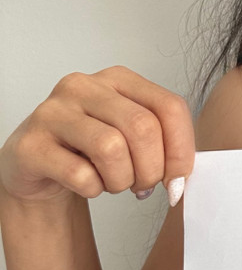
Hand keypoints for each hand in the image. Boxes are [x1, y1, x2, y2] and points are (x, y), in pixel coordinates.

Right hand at [0, 66, 193, 206]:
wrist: (36, 165)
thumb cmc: (90, 150)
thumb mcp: (131, 136)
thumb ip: (163, 144)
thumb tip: (180, 178)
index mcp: (118, 79)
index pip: (169, 107)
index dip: (181, 148)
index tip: (178, 177)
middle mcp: (85, 86)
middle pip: (142, 127)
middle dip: (152, 169)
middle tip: (143, 186)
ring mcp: (53, 112)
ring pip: (111, 148)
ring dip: (121, 180)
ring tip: (113, 184)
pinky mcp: (32, 144)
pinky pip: (80, 174)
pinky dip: (93, 190)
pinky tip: (88, 185)